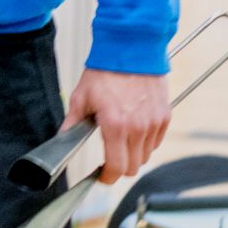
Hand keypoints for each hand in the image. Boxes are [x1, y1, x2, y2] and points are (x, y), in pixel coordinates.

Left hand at [64, 68, 170, 182]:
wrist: (130, 49)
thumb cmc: (105, 71)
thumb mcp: (81, 97)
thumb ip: (73, 123)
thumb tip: (63, 140)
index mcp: (115, 125)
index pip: (117, 167)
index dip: (108, 177)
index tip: (102, 176)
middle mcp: (138, 128)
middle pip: (134, 166)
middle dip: (120, 167)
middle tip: (109, 160)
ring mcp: (154, 123)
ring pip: (146, 155)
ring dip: (133, 154)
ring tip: (120, 139)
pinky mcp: (165, 116)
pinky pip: (156, 141)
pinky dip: (146, 142)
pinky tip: (133, 129)